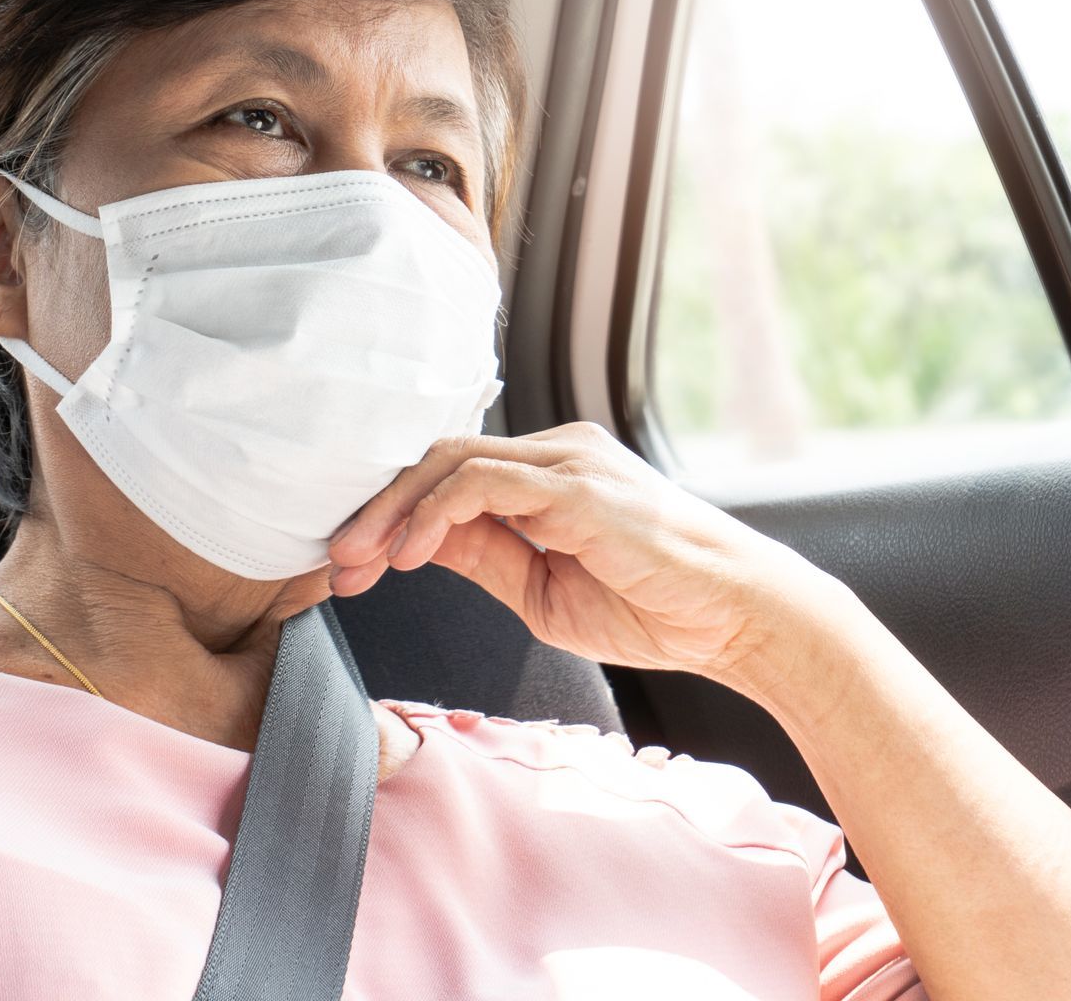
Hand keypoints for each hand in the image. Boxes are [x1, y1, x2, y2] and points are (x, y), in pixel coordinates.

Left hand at [325, 421, 832, 678]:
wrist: (736, 618)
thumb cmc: (656, 607)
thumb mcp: (541, 589)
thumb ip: (481, 556)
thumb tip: (412, 543)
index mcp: (548, 473)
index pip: (447, 473)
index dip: (388, 513)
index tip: (348, 567)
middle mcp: (556, 452)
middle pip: (437, 457)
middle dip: (374, 509)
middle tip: (334, 562)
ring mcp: (569, 461)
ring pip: (451, 460)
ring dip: (391, 512)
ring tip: (359, 563)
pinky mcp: (580, 483)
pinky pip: (486, 480)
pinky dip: (435, 513)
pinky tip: (408, 555)